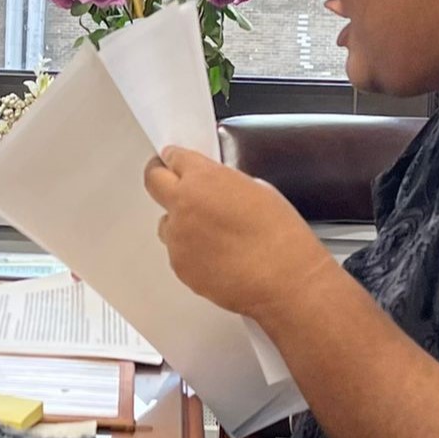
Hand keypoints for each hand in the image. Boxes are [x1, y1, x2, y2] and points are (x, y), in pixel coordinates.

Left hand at [142, 146, 331, 320]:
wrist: (285, 280)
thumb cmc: (281, 235)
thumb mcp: (257, 189)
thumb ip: (224, 182)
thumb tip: (212, 186)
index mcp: (203, 178)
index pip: (174, 157)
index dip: (175, 158)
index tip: (174, 160)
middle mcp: (182, 205)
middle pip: (153, 181)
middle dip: (161, 177)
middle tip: (170, 181)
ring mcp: (177, 238)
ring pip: (166, 222)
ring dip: (179, 221)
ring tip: (211, 233)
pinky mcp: (179, 266)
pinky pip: (177, 251)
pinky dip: (191, 250)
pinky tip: (218, 256)